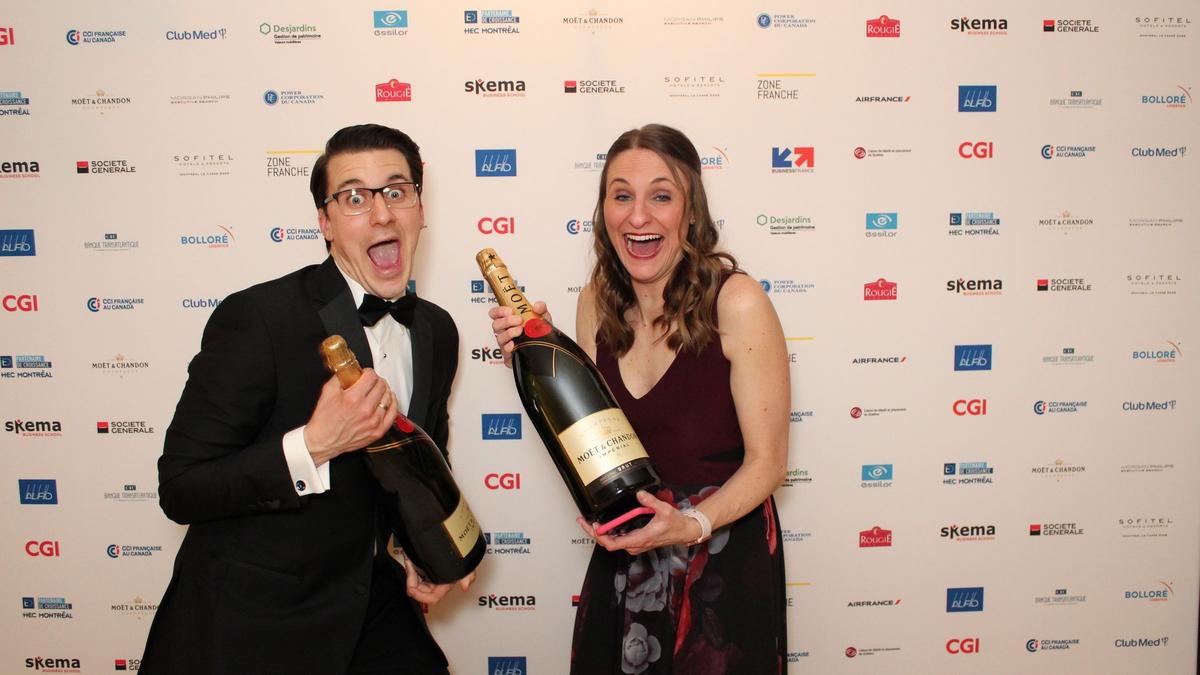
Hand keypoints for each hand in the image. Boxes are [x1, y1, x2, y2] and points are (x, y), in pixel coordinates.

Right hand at [302, 369, 396, 465]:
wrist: (324, 441)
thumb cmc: (325, 420)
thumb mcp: (327, 392)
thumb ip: (339, 377)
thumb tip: (349, 370)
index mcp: (353, 398)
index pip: (371, 377)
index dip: (368, 372)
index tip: (366, 374)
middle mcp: (365, 410)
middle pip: (381, 385)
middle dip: (376, 380)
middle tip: (371, 381)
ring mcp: (373, 421)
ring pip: (388, 397)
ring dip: (384, 390)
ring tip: (379, 389)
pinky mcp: (378, 431)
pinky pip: (393, 413)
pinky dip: (393, 403)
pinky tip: (389, 399)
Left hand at [402, 555, 475, 605]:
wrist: (448, 538)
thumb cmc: (459, 553)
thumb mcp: (466, 564)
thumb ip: (468, 576)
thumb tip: (465, 587)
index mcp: (444, 585)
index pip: (432, 598)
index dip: (421, 597)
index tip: (412, 590)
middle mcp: (435, 582)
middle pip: (419, 590)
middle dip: (412, 582)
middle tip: (411, 570)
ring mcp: (427, 575)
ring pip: (413, 581)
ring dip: (410, 573)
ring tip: (411, 562)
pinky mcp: (419, 568)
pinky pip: (411, 573)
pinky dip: (409, 567)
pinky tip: (410, 560)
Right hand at [487, 301, 549, 366]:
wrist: (545, 350)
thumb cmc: (539, 334)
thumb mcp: (542, 318)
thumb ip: (541, 309)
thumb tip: (537, 306)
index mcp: (509, 321)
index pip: (495, 314)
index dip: (499, 311)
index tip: (509, 311)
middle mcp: (505, 332)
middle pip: (496, 325)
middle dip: (506, 321)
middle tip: (519, 320)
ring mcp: (506, 344)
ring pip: (499, 338)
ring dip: (509, 333)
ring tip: (520, 330)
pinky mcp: (510, 355)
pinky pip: (505, 352)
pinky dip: (508, 348)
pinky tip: (514, 345)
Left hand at [579, 491, 702, 555]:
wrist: (684, 531)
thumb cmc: (675, 524)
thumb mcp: (664, 510)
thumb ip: (651, 502)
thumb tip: (639, 493)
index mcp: (640, 539)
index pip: (613, 543)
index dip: (599, 536)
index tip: (592, 526)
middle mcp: (635, 544)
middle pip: (608, 543)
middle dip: (594, 533)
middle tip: (583, 522)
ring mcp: (635, 544)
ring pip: (612, 543)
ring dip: (600, 534)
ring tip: (589, 523)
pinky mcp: (636, 541)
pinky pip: (618, 540)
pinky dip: (608, 534)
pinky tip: (603, 526)